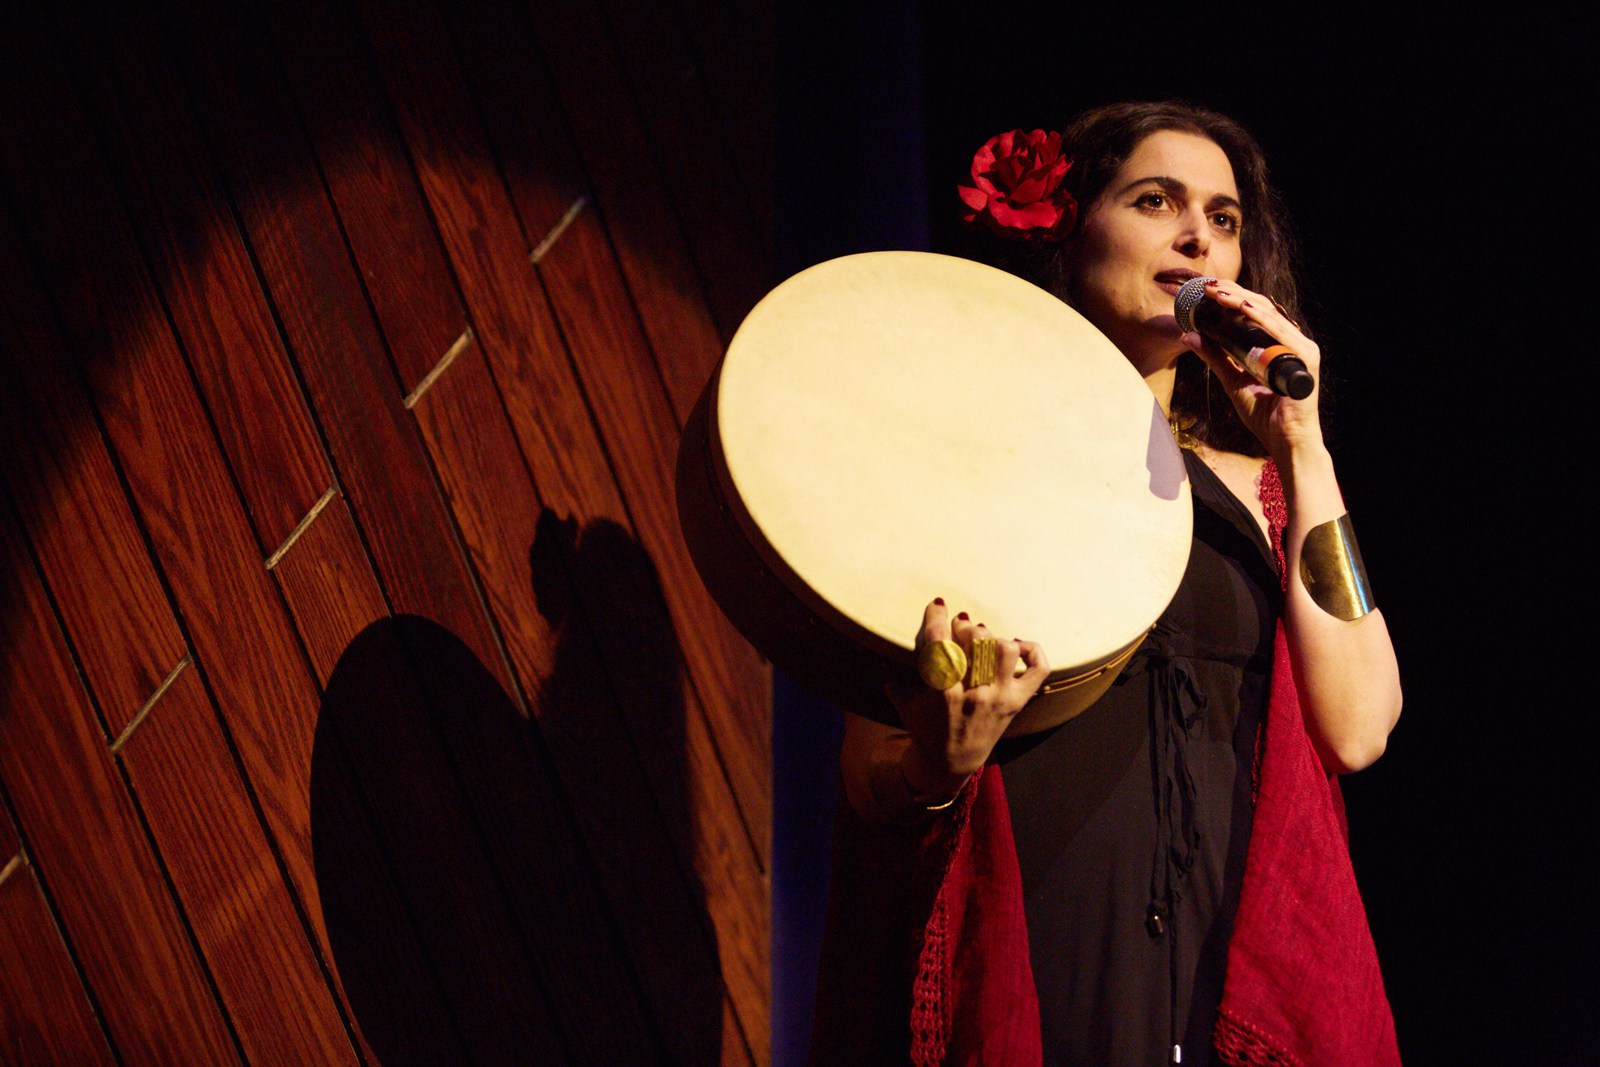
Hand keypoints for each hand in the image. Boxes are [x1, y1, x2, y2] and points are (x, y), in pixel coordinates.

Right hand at [887, 599, 1050, 795]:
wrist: (952, 764)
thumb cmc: (927, 731)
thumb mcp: (906, 706)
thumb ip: (897, 683)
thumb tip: (885, 661)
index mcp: (944, 694)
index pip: (941, 645)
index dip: (937, 618)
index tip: (937, 605)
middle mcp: (974, 695)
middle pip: (977, 642)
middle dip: (966, 627)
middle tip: (960, 627)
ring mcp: (999, 698)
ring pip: (1005, 650)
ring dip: (992, 637)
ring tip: (982, 639)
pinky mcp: (1017, 702)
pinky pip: (1038, 669)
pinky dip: (1032, 651)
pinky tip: (1016, 646)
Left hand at [1178, 279, 1324, 460]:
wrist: (1285, 440)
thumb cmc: (1265, 414)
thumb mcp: (1233, 380)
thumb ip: (1216, 357)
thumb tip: (1190, 335)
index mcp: (1276, 344)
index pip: (1254, 313)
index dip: (1231, 298)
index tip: (1207, 289)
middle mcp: (1290, 342)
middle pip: (1261, 309)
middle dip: (1233, 294)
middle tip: (1208, 284)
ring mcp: (1300, 348)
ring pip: (1269, 315)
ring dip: (1242, 301)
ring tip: (1218, 292)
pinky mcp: (1305, 359)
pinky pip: (1281, 333)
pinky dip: (1262, 319)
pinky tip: (1244, 309)